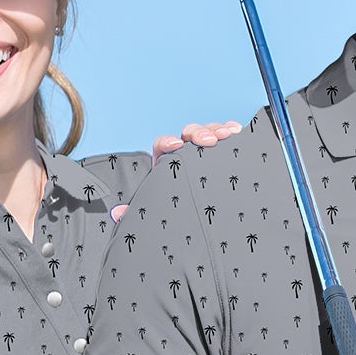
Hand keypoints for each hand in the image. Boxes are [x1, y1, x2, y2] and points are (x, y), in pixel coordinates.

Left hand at [111, 125, 246, 222]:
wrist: (197, 224)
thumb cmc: (177, 210)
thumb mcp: (156, 211)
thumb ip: (138, 211)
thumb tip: (118, 213)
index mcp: (167, 164)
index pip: (163, 146)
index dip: (167, 142)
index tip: (176, 146)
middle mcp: (186, 155)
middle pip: (188, 134)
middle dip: (198, 133)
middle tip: (209, 140)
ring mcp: (205, 154)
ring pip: (207, 132)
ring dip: (216, 130)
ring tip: (227, 135)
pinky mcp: (223, 156)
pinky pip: (226, 137)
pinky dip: (231, 130)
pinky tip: (237, 131)